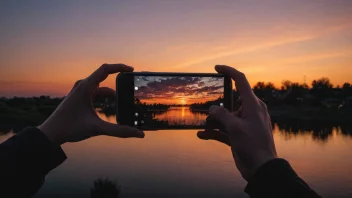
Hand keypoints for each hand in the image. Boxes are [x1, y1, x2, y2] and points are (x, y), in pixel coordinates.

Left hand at [38, 64, 143, 144]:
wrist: (50, 133)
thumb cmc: (69, 128)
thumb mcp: (96, 128)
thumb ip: (119, 131)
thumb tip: (139, 134)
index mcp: (85, 87)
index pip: (105, 69)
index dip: (120, 67)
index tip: (132, 69)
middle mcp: (82, 86)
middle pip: (104, 76)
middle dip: (118, 80)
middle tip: (130, 84)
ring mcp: (80, 92)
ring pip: (100, 87)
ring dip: (112, 92)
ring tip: (123, 101)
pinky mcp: (79, 98)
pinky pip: (95, 93)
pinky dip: (105, 98)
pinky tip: (111, 107)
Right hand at [198, 65, 276, 180]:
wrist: (261, 168)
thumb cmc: (253, 145)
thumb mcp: (235, 127)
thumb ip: (222, 115)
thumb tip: (213, 109)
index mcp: (253, 104)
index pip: (241, 81)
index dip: (229, 71)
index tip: (216, 68)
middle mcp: (249, 111)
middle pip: (229, 101)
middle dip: (216, 106)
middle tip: (205, 111)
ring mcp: (244, 124)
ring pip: (225, 117)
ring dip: (213, 121)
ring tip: (202, 126)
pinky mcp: (240, 135)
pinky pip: (224, 130)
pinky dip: (214, 132)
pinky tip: (201, 134)